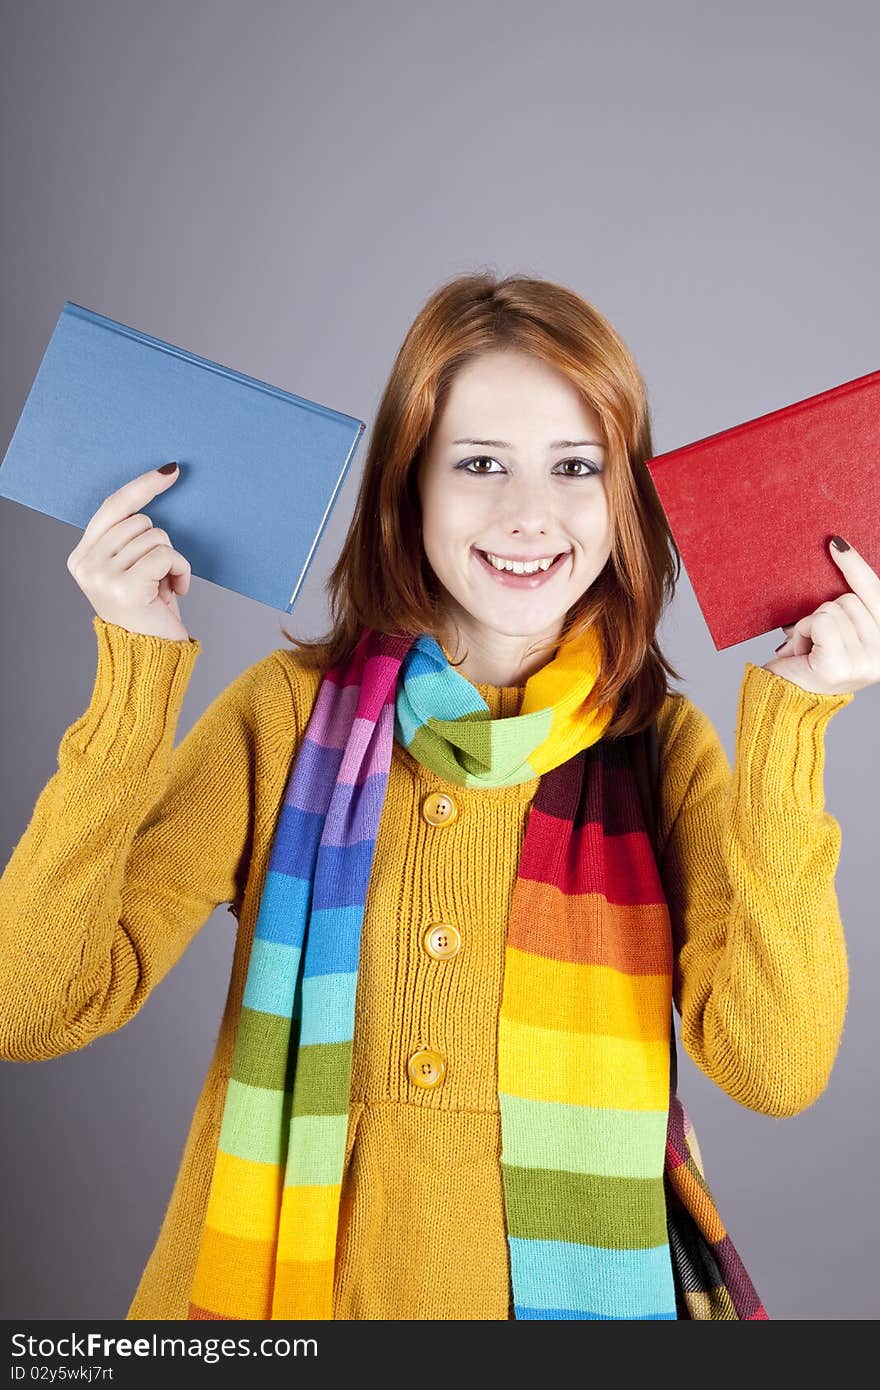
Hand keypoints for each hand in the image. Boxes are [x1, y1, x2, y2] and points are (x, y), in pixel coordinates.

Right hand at [66, 463, 191, 641]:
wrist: (151, 660)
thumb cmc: (148, 613)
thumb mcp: (132, 570)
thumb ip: (130, 538)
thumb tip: (155, 487)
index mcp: (82, 556)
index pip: (113, 507)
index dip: (143, 486)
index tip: (171, 471)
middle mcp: (86, 564)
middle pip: (140, 521)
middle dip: (161, 544)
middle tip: (159, 577)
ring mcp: (102, 575)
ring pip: (156, 536)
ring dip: (172, 561)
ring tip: (165, 587)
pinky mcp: (125, 586)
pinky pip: (166, 554)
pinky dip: (181, 570)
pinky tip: (177, 591)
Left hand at [761, 536, 879, 695]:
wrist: (784, 701)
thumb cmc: (809, 663)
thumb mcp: (836, 630)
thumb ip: (847, 606)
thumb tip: (838, 550)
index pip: (876, 593)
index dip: (856, 566)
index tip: (836, 543)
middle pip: (847, 598)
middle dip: (822, 613)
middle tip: (815, 641)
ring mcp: (863, 662)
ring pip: (830, 609)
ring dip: (809, 626)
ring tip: (808, 650)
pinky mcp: (837, 666)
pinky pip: (819, 622)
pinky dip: (802, 632)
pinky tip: (801, 652)